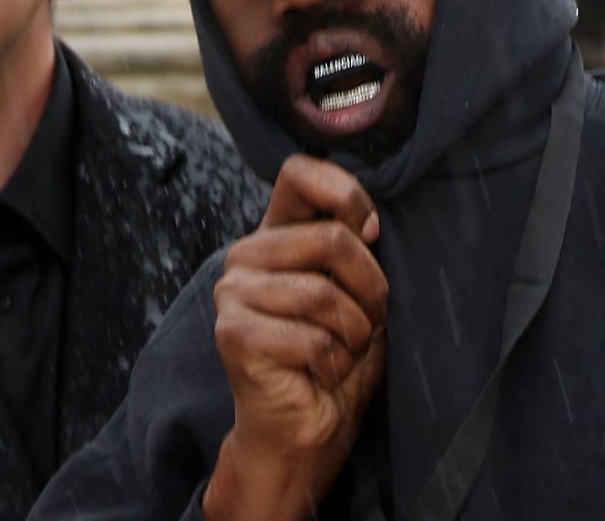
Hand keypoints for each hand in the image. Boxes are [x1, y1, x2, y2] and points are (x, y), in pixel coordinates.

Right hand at [204, 154, 386, 520]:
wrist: (307, 431)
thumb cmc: (336, 358)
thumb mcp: (359, 291)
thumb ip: (355, 245)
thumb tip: (368, 224)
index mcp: (277, 235)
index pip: (300, 172)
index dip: (347, 195)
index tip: (371, 232)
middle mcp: (247, 256)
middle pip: (333, 239)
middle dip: (370, 290)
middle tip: (363, 324)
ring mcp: (233, 294)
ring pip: (326, 294)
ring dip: (354, 335)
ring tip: (341, 352)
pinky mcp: (234, 334)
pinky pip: (313, 338)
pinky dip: (334, 363)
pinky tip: (319, 375)